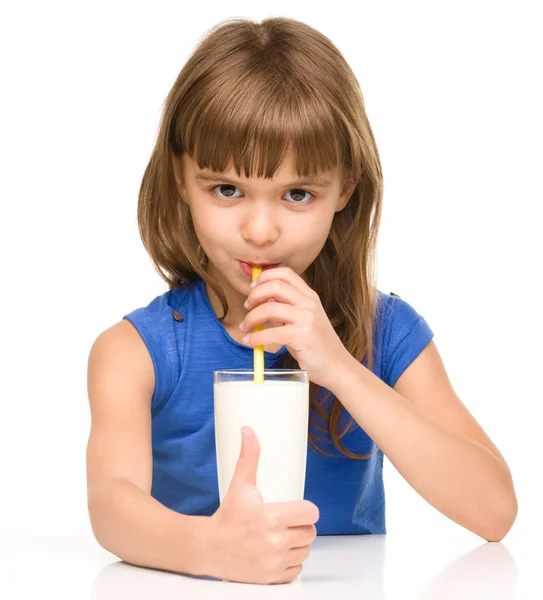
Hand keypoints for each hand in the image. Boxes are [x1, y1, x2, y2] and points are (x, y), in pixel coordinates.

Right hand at [205, 426, 318, 584]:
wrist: (208, 548)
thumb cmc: (227, 517)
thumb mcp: (239, 485)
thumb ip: (248, 457)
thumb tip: (248, 431)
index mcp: (271, 517)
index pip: (311, 513)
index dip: (306, 510)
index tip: (296, 509)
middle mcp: (275, 542)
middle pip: (310, 532)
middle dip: (300, 526)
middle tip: (284, 522)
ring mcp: (274, 563)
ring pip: (305, 551)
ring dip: (296, 545)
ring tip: (280, 537)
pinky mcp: (271, 579)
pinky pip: (296, 570)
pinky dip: (290, 563)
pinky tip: (277, 553)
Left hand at [239, 266, 350, 389]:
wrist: (337, 366)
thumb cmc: (316, 345)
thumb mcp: (304, 319)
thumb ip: (286, 308)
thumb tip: (261, 300)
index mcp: (309, 296)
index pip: (285, 273)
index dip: (265, 277)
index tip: (253, 287)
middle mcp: (309, 304)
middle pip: (274, 286)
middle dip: (254, 295)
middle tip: (247, 307)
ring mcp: (307, 319)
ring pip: (269, 308)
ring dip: (251, 318)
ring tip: (245, 327)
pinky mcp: (302, 337)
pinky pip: (271, 333)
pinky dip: (255, 338)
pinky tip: (249, 342)